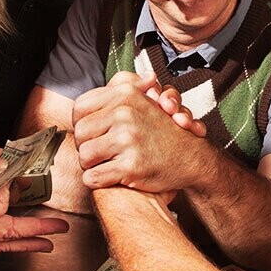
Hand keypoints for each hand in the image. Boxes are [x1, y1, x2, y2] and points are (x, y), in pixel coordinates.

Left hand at [71, 72, 211, 193]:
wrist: (191, 158)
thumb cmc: (161, 131)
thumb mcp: (143, 100)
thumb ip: (116, 89)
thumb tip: (90, 91)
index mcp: (125, 95)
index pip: (80, 108)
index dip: (81, 122)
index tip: (91, 132)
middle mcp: (125, 114)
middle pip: (79, 133)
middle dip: (85, 145)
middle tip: (99, 150)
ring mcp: (128, 140)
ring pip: (84, 156)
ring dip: (90, 165)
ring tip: (104, 163)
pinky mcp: (131, 166)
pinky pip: (93, 177)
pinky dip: (95, 181)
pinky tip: (108, 177)